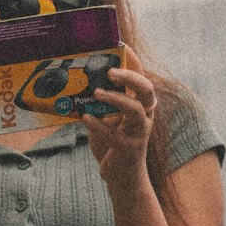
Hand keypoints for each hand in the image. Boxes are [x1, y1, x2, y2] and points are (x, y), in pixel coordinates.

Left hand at [82, 51, 157, 190]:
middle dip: (130, 78)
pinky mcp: (129, 149)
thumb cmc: (113, 146)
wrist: (122, 179)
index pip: (141, 78)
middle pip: (146, 91)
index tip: (121, 45)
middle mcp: (145, 117)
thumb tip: (79, 86)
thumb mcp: (106, 122)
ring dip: (116, 99)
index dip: (133, 62)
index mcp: (140, 106)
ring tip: (96, 93)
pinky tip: (85, 118)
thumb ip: (99, 106)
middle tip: (110, 71)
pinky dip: (98, 125)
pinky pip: (114, 135)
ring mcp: (139, 134)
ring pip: (135, 111)